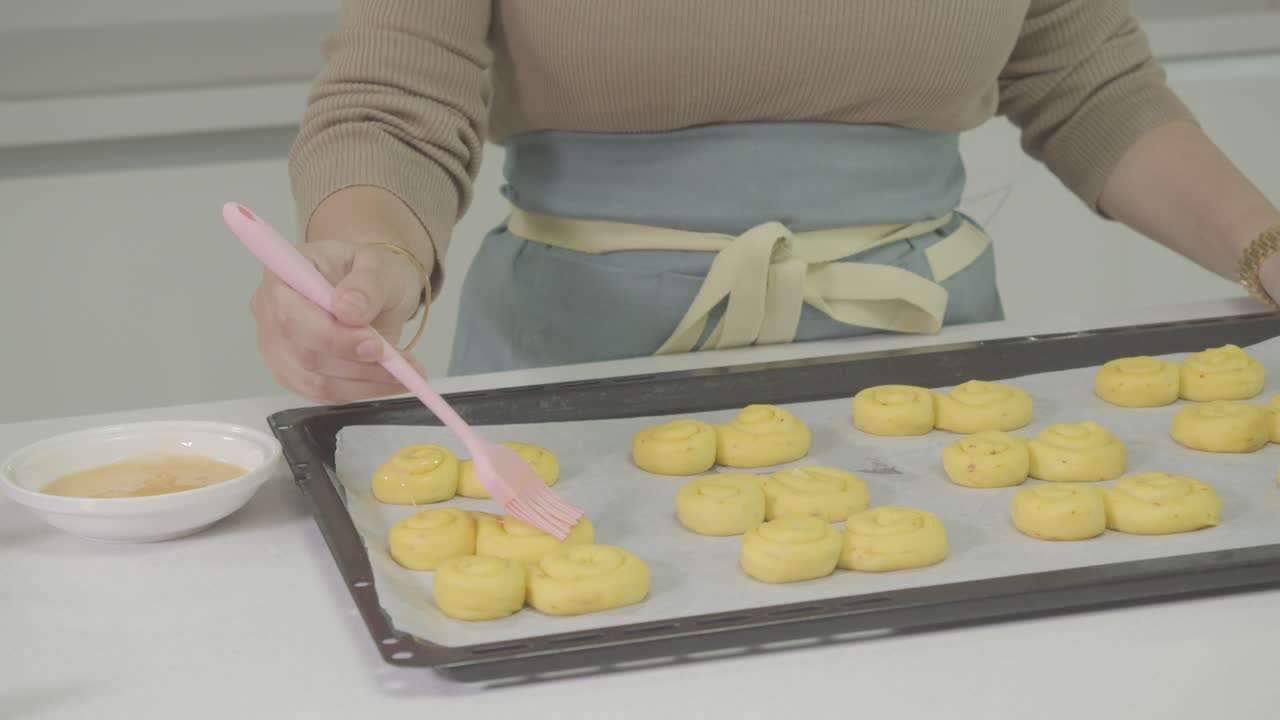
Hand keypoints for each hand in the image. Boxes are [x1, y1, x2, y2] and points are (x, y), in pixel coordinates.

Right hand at [251, 238, 425, 403]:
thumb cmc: (370, 273)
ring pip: (316, 382)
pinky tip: (389, 380)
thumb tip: (348, 310)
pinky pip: (325, 393)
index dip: (331, 337)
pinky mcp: (295, 375)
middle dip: (357, 364)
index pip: (291, 317)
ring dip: (365, 382)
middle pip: (303, 354)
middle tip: (399, 362)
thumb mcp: (379, 266)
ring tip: (405, 370)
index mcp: (281, 278)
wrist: (373, 292)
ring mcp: (279, 349)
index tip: (374, 345)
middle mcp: (271, 315)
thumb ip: (366, 285)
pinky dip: (363, 391)